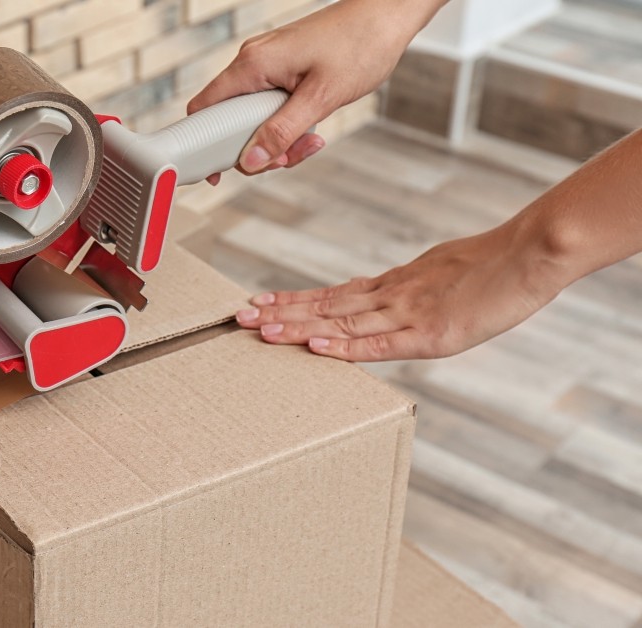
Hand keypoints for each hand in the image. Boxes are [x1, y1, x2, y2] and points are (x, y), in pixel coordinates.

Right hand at [188, 0, 441, 180]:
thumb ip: (282, 131)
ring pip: (253, 117)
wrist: (386, 14)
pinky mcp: (282, 68)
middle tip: (289, 156)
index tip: (222, 171)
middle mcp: (252, 62)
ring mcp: (267, 64)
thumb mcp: (321, 98)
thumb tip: (252, 159)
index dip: (206, 144)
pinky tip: (313, 127)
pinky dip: (287, 123)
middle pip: (230, 120)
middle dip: (258, 147)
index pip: (205, 108)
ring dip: (278, 138)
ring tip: (311, 140)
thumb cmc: (359, 45)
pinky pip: (270, 106)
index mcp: (252, 64)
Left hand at [234, 226, 565, 360]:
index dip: (293, 300)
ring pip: (342, 322)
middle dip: (280, 313)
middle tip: (239, 317)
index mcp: (392, 285)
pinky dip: (345, 346)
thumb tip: (377, 302)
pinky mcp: (431, 333)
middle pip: (325, 307)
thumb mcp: (436, 275)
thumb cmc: (490, 265)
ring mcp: (408, 314)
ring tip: (260, 331)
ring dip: (298, 328)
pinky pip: (380, 343)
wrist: (529, 252)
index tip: (259, 303)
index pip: (331, 295)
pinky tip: (316, 347)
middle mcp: (390, 297)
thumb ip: (404, 291)